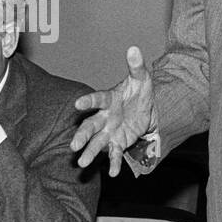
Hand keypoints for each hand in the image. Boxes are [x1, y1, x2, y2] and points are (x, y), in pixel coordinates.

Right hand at [70, 46, 156, 176]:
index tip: (77, 105)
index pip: (97, 100)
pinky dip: (112, 163)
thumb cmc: (139, 92)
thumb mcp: (142, 79)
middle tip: (73, 145)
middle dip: (82, 135)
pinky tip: (112, 173)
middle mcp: (104, 116)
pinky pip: (113, 154)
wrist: (148, 110)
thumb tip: (134, 48)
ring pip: (96, 142)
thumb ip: (136, 67)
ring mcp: (109, 131)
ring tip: (81, 163)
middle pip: (90, 126)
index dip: (88, 102)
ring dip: (89, 152)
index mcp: (108, 99)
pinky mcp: (117, 143)